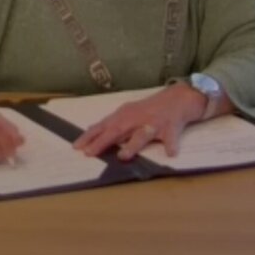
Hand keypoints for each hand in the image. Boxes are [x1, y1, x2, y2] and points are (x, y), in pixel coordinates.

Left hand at [72, 85, 205, 159]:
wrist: (178, 98)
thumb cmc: (150, 109)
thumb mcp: (129, 113)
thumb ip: (113, 124)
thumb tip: (92, 132)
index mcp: (125, 115)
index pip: (103, 126)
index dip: (89, 136)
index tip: (76, 146)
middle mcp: (137, 118)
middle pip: (117, 131)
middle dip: (103, 142)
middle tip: (90, 153)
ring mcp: (154, 123)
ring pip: (142, 135)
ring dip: (132, 145)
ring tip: (123, 156)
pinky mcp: (171, 127)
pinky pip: (171, 138)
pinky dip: (171, 145)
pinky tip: (170, 153)